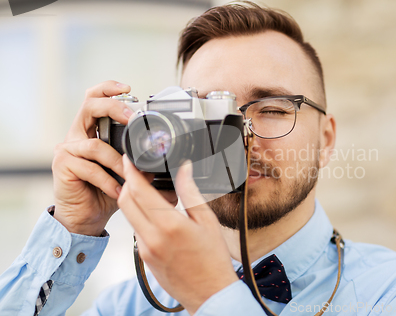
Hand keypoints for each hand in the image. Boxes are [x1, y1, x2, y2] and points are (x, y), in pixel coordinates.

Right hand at [52, 81, 132, 235]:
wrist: (87, 216)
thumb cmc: (106, 190)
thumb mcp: (127, 171)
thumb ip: (139, 159)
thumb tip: (165, 158)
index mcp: (92, 130)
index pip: (94, 98)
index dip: (108, 88)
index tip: (128, 88)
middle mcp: (77, 135)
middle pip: (89, 106)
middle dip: (113, 108)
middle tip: (131, 118)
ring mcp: (67, 149)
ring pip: (95, 144)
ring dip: (117, 162)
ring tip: (128, 177)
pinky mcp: (62, 165)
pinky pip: (89, 167)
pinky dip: (107, 180)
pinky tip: (116, 190)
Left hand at [118, 156, 238, 314]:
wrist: (209, 293)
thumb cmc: (213, 259)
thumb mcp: (207, 220)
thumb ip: (190, 192)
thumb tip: (184, 168)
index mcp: (169, 225)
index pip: (139, 191)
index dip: (131, 171)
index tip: (129, 159)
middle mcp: (152, 237)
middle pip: (125, 201)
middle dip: (127, 182)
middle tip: (136, 171)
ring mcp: (145, 250)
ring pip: (129, 216)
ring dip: (132, 200)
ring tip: (148, 191)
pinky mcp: (144, 258)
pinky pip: (136, 231)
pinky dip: (140, 217)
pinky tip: (155, 215)